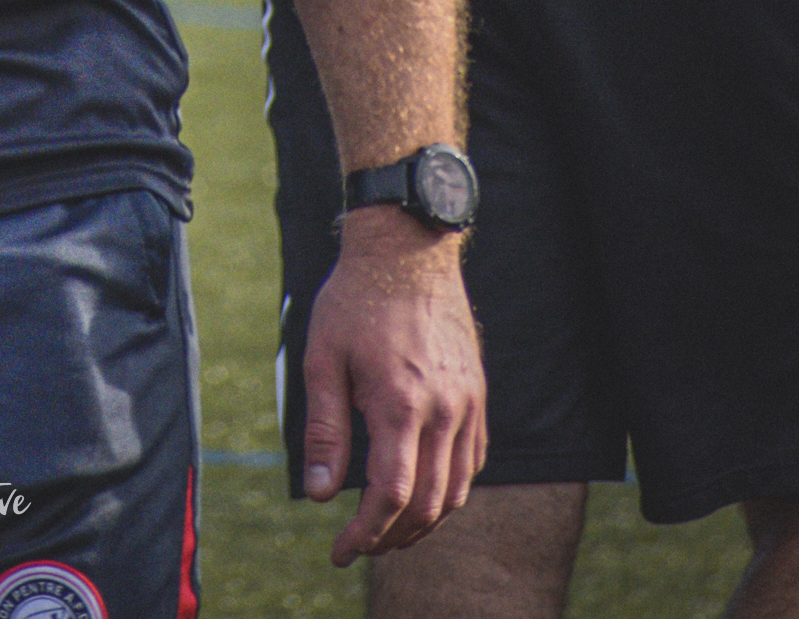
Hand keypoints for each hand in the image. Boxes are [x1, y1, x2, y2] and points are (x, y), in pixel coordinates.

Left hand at [299, 209, 486, 565]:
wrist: (407, 248)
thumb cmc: (356, 299)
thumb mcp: (323, 358)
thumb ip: (324, 430)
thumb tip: (319, 494)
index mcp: (400, 403)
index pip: (390, 495)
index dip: (365, 533)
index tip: (341, 550)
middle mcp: (443, 410)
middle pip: (428, 504)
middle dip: (392, 536)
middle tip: (360, 544)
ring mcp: (468, 402)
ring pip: (457, 489)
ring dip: (425, 520)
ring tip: (389, 527)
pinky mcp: (478, 392)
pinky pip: (474, 459)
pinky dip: (451, 487)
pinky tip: (425, 488)